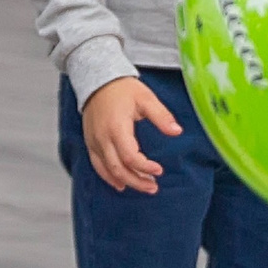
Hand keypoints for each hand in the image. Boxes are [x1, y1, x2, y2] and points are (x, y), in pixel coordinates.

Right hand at [80, 75, 180, 192]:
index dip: (146, 167)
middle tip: (153, 187)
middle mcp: (102, 138)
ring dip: (126, 181)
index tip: (159, 170)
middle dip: (137, 181)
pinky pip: (98, 165)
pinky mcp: (90, 143)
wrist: (97, 80)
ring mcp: (94, 142)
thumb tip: (177, 131)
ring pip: (108, 171)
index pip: (131, 157)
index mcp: (117, 128)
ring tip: (143, 186)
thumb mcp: (146, 98)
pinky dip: (109, 177)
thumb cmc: (122, 89)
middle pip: (119, 169)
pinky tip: (120, 184)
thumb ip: (161, 116)